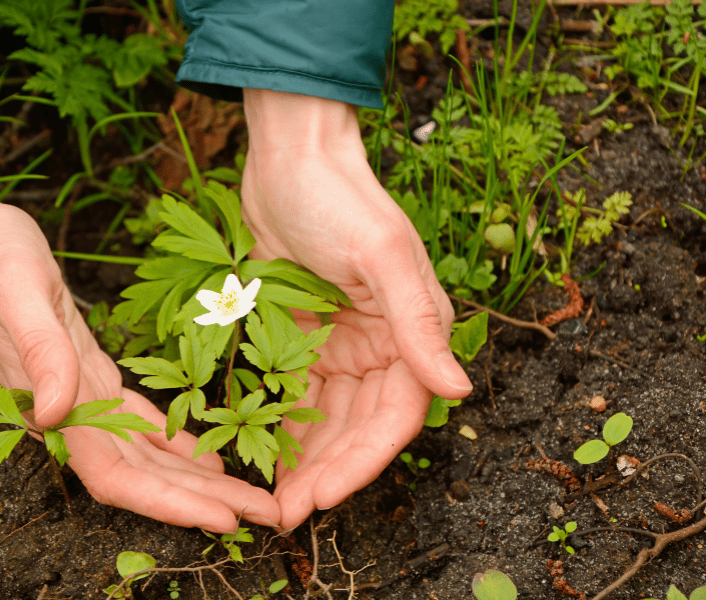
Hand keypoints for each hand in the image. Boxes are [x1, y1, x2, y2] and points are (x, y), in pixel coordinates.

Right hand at [0, 137, 279, 531]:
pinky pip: (138, 422)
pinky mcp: (89, 371)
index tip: (223, 518)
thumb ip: (39, 354)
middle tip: (264, 516)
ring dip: (195, 480)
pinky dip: (173, 442)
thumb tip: (52, 415)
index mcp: (53, 403)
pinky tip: (204, 453)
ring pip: (145, 456)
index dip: (168, 503)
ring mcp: (80, 394)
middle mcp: (69, 411)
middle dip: (200, 502)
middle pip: (142, 477)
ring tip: (247, 495)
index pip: (116, 476)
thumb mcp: (17, 293)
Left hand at [240, 89, 472, 528]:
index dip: (362, 463)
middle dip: (326, 472)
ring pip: (326, 418)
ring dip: (303, 458)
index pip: (395, 416)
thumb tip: (459, 392)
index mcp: (413, 331)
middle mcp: (382, 344)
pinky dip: (283, 423)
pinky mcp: (303, 334)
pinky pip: (296, 391)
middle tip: (285, 513)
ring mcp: (341, 342)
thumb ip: (417, 324)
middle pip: (357, 427)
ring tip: (271, 498)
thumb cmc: (341, 198)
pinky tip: (260, 453)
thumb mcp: (382, 255)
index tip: (321, 497)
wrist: (291, 158)